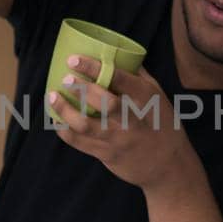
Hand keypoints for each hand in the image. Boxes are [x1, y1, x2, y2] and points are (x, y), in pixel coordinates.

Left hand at [49, 59, 197, 190]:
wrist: (169, 167)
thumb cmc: (163, 125)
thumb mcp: (159, 98)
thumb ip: (138, 77)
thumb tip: (117, 54)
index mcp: (146, 100)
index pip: (119, 79)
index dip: (94, 67)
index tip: (73, 59)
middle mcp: (133, 120)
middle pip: (105, 102)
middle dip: (82, 88)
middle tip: (65, 78)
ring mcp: (119, 140)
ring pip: (87, 125)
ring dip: (66, 110)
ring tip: (52, 97)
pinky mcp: (108, 155)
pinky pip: (80, 143)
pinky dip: (65, 130)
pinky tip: (57, 120)